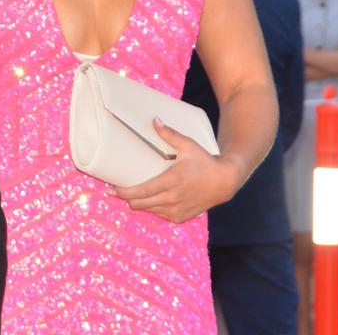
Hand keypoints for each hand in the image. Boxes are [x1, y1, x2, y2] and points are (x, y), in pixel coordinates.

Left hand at [110, 118, 240, 223]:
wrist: (224, 182)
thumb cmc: (205, 162)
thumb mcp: (188, 145)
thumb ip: (169, 134)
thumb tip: (154, 120)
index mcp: (171, 181)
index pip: (141, 192)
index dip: (124, 192)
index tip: (113, 189)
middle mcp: (172, 199)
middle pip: (140, 204)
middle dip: (128, 198)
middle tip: (120, 190)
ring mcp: (176, 210)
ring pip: (148, 210)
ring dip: (140, 204)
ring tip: (134, 194)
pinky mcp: (180, 217)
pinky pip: (160, 215)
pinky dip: (153, 208)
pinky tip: (152, 200)